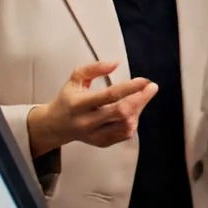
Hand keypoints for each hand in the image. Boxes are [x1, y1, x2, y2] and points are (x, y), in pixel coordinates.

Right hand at [28, 60, 157, 158]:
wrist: (56, 126)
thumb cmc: (68, 98)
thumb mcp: (75, 78)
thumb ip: (94, 68)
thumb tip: (116, 64)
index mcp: (78, 104)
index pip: (109, 95)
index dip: (130, 87)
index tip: (145, 80)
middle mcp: (86, 122)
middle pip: (121, 112)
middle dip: (141, 99)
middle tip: (152, 87)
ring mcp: (94, 136)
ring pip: (125, 125)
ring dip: (138, 109)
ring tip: (141, 97)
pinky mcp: (101, 143)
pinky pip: (124, 134)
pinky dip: (134, 121)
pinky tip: (133, 111)